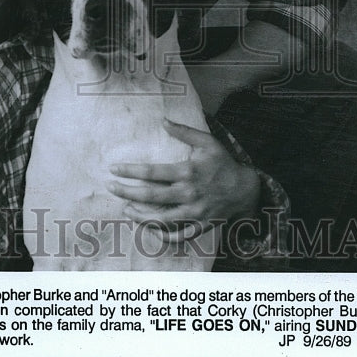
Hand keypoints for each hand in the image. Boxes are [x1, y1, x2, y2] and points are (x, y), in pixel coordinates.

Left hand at [107, 118, 260, 242]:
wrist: (245, 189)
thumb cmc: (223, 163)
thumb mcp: (207, 142)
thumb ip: (184, 131)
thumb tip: (163, 121)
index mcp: (187, 172)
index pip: (152, 172)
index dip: (130, 171)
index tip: (114, 169)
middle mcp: (189, 193)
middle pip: (151, 196)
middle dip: (127, 193)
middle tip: (111, 188)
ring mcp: (195, 212)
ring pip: (161, 220)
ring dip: (140, 217)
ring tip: (126, 210)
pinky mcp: (200, 225)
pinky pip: (179, 235)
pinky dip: (163, 235)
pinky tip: (149, 229)